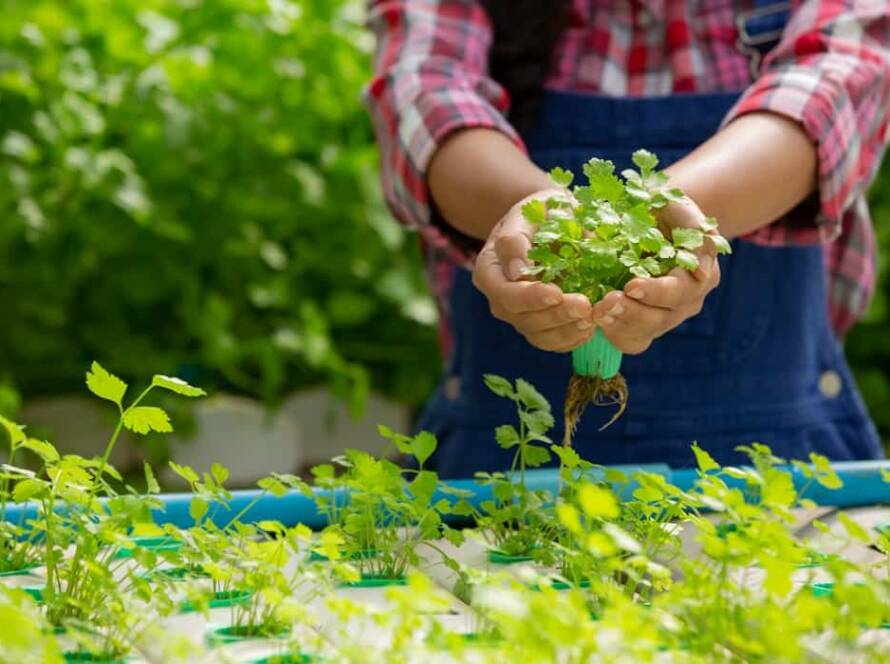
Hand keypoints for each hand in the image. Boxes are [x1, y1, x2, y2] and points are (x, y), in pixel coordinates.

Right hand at [472, 190, 595, 351]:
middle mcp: (500, 298)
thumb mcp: (529, 212)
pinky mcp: (540, 326)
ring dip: (566, 330)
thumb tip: (518, 272)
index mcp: (489, 269)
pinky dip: (573, 338)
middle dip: (555, 315)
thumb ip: (517, 239)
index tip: (556, 292)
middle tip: (585, 306)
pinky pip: (553, 342)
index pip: (504, 292)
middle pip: (521, 318)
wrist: (554, 223)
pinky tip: (592, 326)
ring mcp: (519, 315)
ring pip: (538, 335)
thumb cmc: (543, 213)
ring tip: (592, 317)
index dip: (529, 297)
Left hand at [591, 197, 721, 354]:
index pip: (681, 292)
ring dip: (619, 324)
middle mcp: (685, 302)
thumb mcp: (681, 208)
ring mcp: (665, 316)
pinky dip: (613, 332)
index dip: (657, 292)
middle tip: (606, 302)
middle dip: (632, 312)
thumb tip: (702, 273)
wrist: (650, 221)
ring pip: (645, 332)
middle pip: (662, 318)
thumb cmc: (666, 211)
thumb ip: (696, 229)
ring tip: (597, 312)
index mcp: (699, 276)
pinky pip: (631, 340)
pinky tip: (597, 320)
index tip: (630, 285)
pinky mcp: (643, 325)